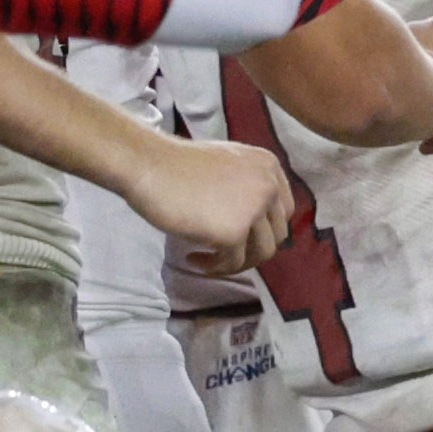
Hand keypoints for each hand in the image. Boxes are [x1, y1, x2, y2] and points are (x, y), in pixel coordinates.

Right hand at [126, 133, 296, 277]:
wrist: (149, 165)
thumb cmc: (175, 164)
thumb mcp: (225, 165)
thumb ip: (245, 186)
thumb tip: (252, 221)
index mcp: (268, 166)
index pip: (283, 210)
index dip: (263, 229)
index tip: (241, 236)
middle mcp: (268, 186)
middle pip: (276, 235)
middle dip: (251, 249)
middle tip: (223, 253)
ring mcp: (254, 209)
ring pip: (261, 253)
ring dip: (235, 262)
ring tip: (208, 259)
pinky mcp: (235, 232)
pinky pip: (233, 262)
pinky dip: (215, 266)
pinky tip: (194, 258)